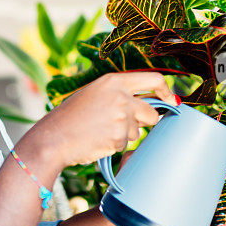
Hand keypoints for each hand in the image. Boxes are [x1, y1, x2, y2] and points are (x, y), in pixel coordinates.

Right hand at [20, 72, 177, 168]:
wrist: (53, 138)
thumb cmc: (70, 117)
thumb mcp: (94, 94)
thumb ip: (119, 94)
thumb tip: (146, 105)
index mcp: (114, 81)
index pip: (154, 80)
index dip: (167, 91)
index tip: (173, 101)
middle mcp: (121, 96)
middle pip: (152, 111)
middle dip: (146, 121)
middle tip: (127, 125)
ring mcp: (121, 117)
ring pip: (138, 131)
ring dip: (124, 134)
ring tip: (100, 131)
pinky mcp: (119, 137)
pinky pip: (125, 143)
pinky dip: (114, 145)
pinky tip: (97, 140)